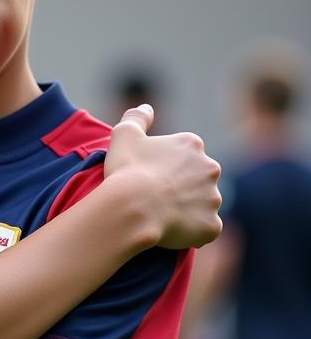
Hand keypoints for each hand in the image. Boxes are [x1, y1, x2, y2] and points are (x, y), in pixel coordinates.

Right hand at [104, 104, 221, 248]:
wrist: (132, 206)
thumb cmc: (126, 169)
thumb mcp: (124, 134)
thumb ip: (137, 117)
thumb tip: (147, 107)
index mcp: (192, 145)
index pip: (182, 155)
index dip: (163, 166)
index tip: (146, 175)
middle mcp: (210, 169)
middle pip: (197, 178)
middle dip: (182, 186)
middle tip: (154, 196)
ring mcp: (213, 199)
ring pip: (202, 204)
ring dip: (187, 209)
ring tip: (160, 216)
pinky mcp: (211, 225)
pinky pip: (204, 229)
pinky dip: (192, 231)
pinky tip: (170, 231)